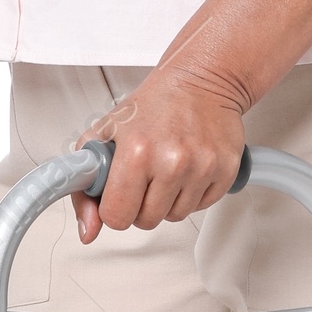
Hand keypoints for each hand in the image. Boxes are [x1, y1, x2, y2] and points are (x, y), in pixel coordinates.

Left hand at [74, 69, 246, 241]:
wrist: (200, 81)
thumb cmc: (152, 106)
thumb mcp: (104, 136)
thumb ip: (86, 188)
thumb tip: (87, 231)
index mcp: (136, 152)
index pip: (117, 216)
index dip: (114, 209)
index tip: (118, 194)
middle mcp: (172, 161)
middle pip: (147, 221)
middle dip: (140, 206)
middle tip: (144, 177)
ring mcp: (201, 167)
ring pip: (175, 216)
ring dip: (167, 200)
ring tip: (166, 168)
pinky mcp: (225, 171)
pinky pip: (201, 206)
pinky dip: (192, 194)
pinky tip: (187, 169)